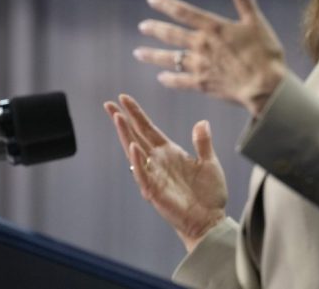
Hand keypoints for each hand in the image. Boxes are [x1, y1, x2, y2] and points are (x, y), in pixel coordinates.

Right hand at [105, 94, 227, 251]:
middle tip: (108, 103)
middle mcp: (158, 162)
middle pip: (136, 136)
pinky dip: (138, 161)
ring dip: (126, 135)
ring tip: (117, 118)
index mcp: (170, 153)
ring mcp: (154, 176)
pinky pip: (143, 174)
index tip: (124, 98)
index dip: (137, 114)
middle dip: (123, 120)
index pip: (148, 129)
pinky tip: (133, 147)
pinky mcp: (154, 191)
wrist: (209, 220)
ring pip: (135, 152)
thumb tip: (202, 122)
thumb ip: (203, 143)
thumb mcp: (209, 162)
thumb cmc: (208, 194)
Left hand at [134, 0, 285, 115]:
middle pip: (172, 35)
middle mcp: (202, 45)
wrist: (265, 85)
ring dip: (153, 55)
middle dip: (155, 29)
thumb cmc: (265, 52)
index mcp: (214, 28)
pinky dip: (169, 79)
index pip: (184, 12)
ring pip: (170, 58)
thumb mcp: (256, 21)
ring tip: (139, 53)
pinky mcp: (203, 84)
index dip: (166, 5)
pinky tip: (161, 78)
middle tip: (142, 27)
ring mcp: (200, 66)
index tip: (151, 0)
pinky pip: (180, 81)